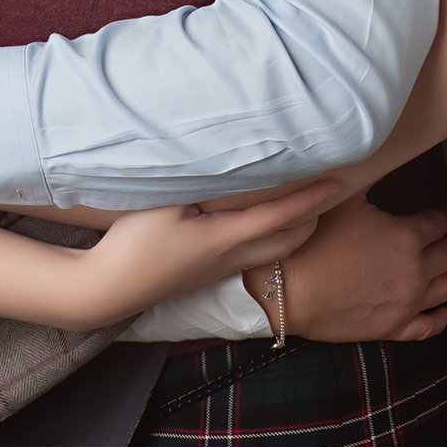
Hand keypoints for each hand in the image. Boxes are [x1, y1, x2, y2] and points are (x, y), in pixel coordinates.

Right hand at [79, 181, 339, 327]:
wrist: (108, 288)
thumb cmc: (135, 243)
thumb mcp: (166, 201)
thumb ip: (199, 180)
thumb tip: (227, 157)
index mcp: (226, 239)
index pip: (282, 216)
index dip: (312, 198)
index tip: (338, 182)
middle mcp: (231, 258)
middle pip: (288, 242)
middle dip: (314, 218)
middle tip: (331, 193)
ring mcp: (218, 270)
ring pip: (272, 252)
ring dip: (295, 231)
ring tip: (305, 207)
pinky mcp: (205, 275)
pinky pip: (253, 255)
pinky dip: (272, 237)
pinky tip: (260, 224)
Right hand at [246, 194, 446, 343]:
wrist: (287, 290)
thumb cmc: (312, 242)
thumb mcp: (343, 198)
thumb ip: (370, 176)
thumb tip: (381, 152)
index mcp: (406, 237)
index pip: (441, 222)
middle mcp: (414, 271)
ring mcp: (406, 303)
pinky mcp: (392, 327)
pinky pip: (428, 326)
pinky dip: (442, 318)